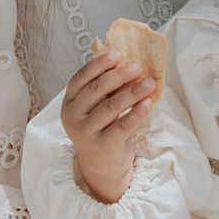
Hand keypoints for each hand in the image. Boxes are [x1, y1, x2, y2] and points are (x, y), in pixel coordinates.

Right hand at [59, 48, 154, 206]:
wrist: (101, 165)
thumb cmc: (100, 128)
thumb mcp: (94, 108)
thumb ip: (102, 88)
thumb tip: (124, 62)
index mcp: (68, 102)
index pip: (81, 78)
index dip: (99, 64)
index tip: (117, 54)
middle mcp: (72, 116)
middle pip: (96, 89)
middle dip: (119, 75)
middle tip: (138, 67)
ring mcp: (85, 132)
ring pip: (111, 106)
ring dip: (133, 92)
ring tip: (149, 83)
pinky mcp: (101, 145)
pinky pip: (123, 125)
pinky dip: (137, 112)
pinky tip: (148, 102)